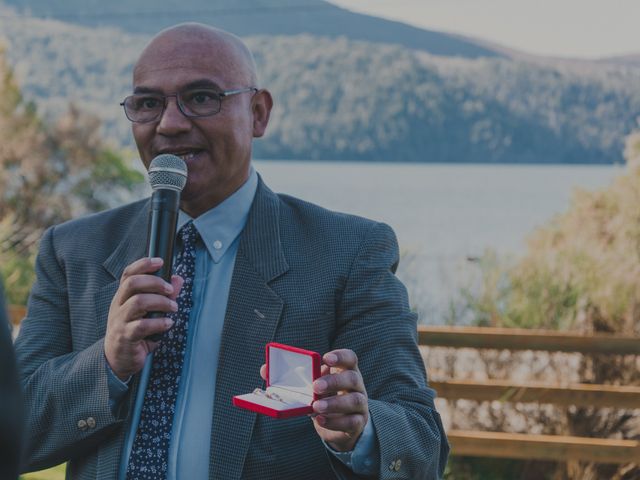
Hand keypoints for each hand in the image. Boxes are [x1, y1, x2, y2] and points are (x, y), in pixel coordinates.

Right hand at [104, 257, 182, 379]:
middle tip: (170, 290)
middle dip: (155, 282)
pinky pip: (142, 326)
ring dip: (161, 302)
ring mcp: (120, 321)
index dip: (143, 264)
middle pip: (132, 283)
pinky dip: (159, 323)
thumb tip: (177, 279)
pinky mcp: (126, 337)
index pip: (128, 274)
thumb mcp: (148, 313)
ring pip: (138, 302)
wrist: (117, 360)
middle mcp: (119, 306)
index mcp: (123, 297)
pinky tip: (168, 324)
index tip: (160, 261)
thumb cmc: (134, 333)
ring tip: (173, 308)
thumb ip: (163, 295)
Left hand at [260, 348, 368, 451]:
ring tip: (316, 406)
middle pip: (353, 378)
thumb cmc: (323, 398)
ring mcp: (360, 405)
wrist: (340, 426)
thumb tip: (265, 369)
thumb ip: (291, 377)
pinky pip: (351, 422)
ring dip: (334, 403)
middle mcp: (356, 386)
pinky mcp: (357, 423)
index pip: (350, 358)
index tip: (325, 358)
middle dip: (334, 381)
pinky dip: (335, 421)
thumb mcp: (310, 386)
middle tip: (315, 386)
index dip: (340, 356)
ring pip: (355, 401)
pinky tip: (321, 420)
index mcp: (345, 371)